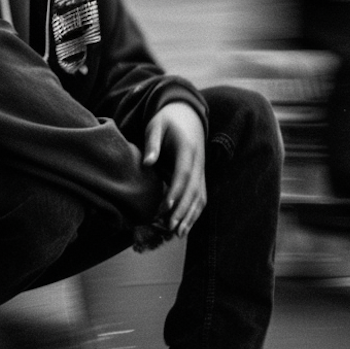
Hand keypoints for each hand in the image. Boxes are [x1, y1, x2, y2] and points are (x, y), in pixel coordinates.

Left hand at [142, 102, 205, 236]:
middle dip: (183, 210)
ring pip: (200, 197)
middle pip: (193, 190)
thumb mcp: (156, 126)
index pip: (183, 173)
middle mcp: (198, 162)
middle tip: (170, 228)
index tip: (165, 206)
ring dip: (190, 216)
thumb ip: (152, 143)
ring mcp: (201, 171)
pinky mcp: (200, 177)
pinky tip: (185, 227)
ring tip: (178, 234)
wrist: (186, 115)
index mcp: (187, 149)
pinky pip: (200, 197)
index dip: (176, 191)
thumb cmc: (167, 121)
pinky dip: (194, 213)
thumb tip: (147, 162)